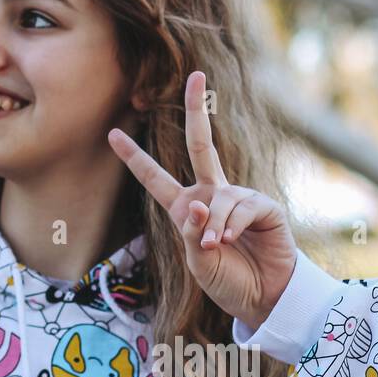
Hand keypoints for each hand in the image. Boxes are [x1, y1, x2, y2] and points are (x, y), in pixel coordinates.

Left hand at [107, 70, 296, 330]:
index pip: (155, 178)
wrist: (265, 300)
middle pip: (202, 145)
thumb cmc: (228, 282)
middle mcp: (212, 195)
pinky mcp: (263, 206)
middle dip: (197, 110)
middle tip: (195, 76)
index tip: (112, 133)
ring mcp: (239, 198)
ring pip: (217, 197)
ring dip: (213, 224)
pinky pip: (239, 207)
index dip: (134, 157)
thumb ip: (190, 234)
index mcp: (186, 207)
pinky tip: (231, 240)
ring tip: (216, 246)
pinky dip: (230, 225)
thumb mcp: (197, 263)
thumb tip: (198, 202)